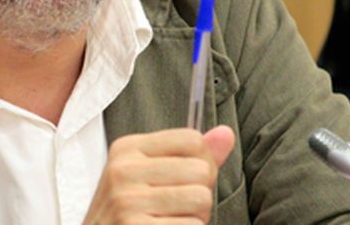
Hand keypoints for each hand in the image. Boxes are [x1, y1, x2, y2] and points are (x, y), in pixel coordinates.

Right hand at [83, 126, 235, 223]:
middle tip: (175, 209)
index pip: (192, 139)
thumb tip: (227, 133)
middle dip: (199, 194)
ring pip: (201, 199)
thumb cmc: (129, 212)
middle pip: (201, 170)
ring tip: (171, 221)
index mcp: (127, 149)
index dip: (202, 161)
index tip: (186, 179)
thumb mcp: (149, 175)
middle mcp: (123, 171)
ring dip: (195, 217)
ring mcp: (128, 202)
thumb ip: (191, 156)